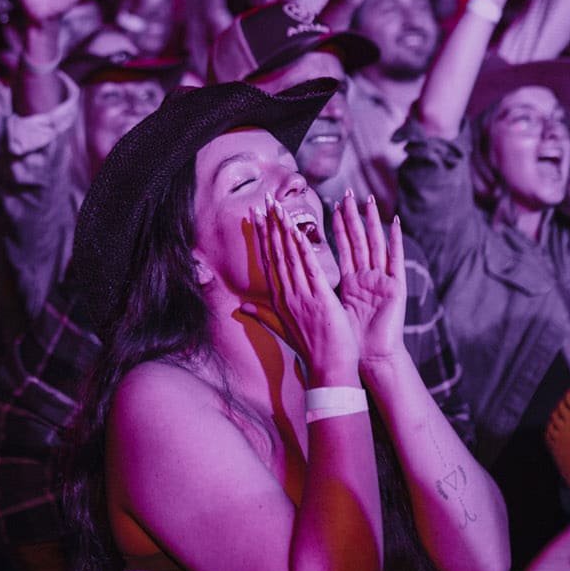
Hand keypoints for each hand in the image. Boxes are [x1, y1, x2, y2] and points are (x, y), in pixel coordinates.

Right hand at [251, 196, 361, 384]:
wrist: (329, 370)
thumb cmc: (310, 351)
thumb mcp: (282, 331)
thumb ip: (261, 316)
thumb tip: (240, 308)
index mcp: (279, 300)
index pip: (268, 262)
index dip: (263, 237)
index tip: (257, 216)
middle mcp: (287, 296)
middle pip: (276, 254)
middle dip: (270, 225)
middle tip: (264, 200)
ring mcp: (302, 297)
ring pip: (290, 257)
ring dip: (284, 230)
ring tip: (278, 207)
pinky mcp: (320, 299)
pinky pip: (309, 269)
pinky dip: (303, 249)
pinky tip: (298, 231)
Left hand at [330, 194, 407, 367]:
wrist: (370, 358)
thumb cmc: (349, 339)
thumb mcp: (329, 310)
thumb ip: (314, 293)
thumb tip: (288, 285)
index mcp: (352, 281)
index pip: (342, 247)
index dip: (339, 226)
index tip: (332, 206)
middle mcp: (367, 276)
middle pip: (358, 240)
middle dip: (353, 216)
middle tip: (347, 193)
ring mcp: (382, 279)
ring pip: (375, 244)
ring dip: (372, 222)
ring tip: (368, 199)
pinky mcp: (396, 287)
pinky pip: (396, 259)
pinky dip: (397, 241)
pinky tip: (395, 222)